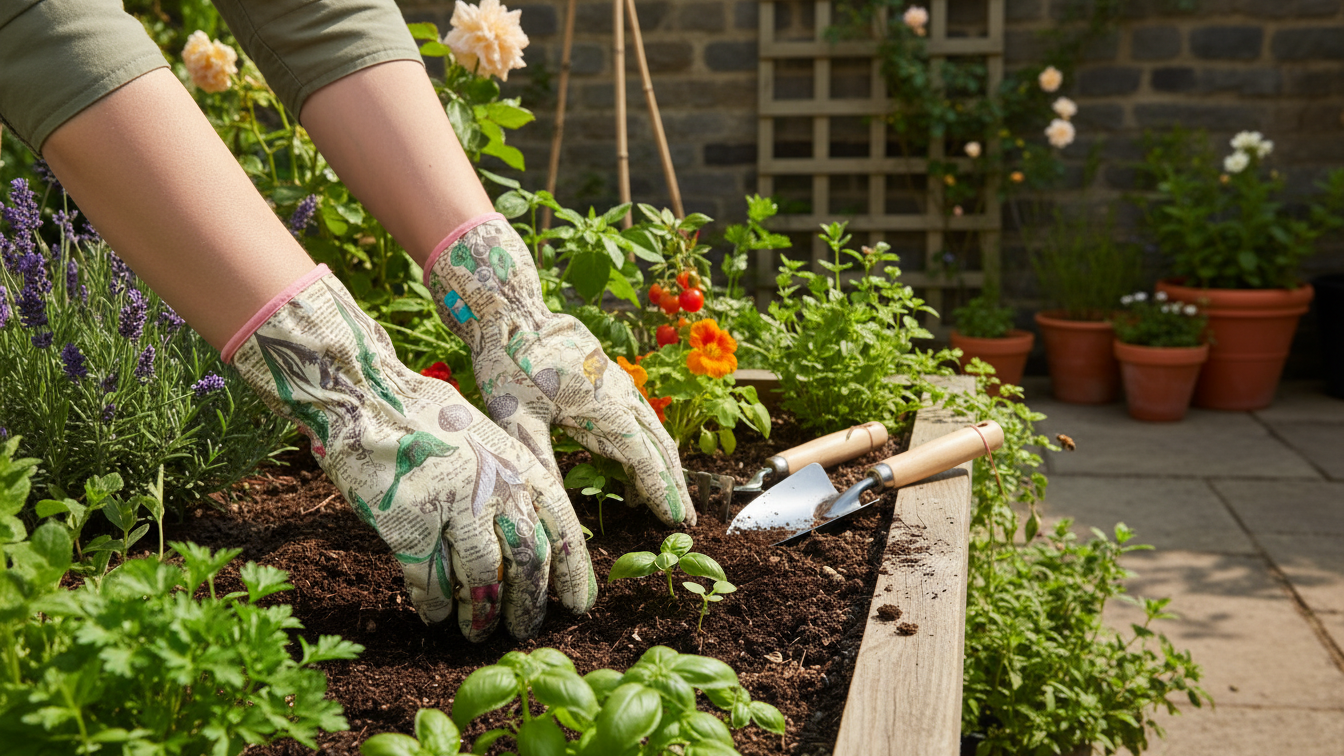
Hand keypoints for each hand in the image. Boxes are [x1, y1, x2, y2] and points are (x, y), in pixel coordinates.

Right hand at [231, 270, 594, 639]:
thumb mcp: (488, 441)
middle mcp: (495, 487)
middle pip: (528, 560)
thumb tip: (532, 538)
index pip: (562, 527)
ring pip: (482, 579)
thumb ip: (512, 483)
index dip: (574, 572)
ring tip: (478, 632)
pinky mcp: (410, 524)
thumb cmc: (428, 418)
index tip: (577, 605)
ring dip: (481, 614)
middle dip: (529, 603)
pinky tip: (433, 615)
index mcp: (519, 465)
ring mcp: (453, 507)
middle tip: (525, 629)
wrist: (369, 398)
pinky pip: (429, 580)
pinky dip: (434, 604)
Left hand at [425, 215, 695, 525]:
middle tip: (686, 520)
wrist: (512, 315)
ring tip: (669, 498)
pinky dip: (648, 444)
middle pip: (659, 448)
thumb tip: (553, 505)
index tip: (678, 521)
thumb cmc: (510, 366)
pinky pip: (640, 417)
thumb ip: (540, 461)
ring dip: (664, 465)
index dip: (662, 493)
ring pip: (654, 431)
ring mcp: (620, 385)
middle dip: (673, 485)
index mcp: (606, 409)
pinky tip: (638, 462)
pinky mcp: (611, 379)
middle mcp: (622, 397)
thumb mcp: (518, 418)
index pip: (645, 460)